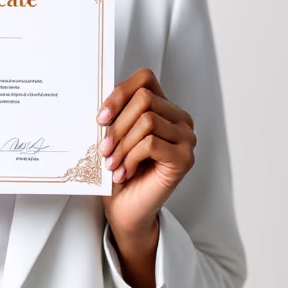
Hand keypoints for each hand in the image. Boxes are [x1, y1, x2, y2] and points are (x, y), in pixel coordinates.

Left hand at [96, 67, 195, 244]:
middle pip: (145, 98)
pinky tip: (126, 171)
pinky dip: (132, 157)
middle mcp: (180, 119)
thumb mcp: (115, 136)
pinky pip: (151, 143)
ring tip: (112, 163)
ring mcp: (186, 138)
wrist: (127, 208)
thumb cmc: (120, 170)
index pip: (145, 79)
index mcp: (164, 107)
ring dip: (122, 144)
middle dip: (117, 125)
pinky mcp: (184, 158)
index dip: (120, 93)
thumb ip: (115, 114)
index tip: (101, 117)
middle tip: (103, 148)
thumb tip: (102, 101)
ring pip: (147, 121)